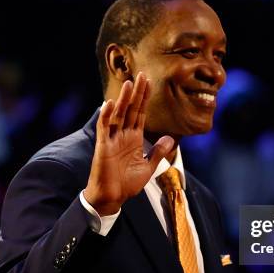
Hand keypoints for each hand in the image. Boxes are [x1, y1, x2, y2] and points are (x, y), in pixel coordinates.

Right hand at [84, 72, 173, 214]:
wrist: (113, 197)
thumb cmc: (127, 184)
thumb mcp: (148, 167)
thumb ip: (158, 152)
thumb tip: (170, 138)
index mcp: (134, 138)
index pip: (140, 113)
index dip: (145, 98)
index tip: (149, 82)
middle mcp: (123, 135)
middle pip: (130, 109)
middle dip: (136, 93)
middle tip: (141, 74)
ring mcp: (112, 139)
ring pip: (118, 115)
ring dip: (122, 100)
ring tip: (128, 84)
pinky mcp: (103, 146)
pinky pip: (104, 128)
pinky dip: (105, 116)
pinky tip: (108, 104)